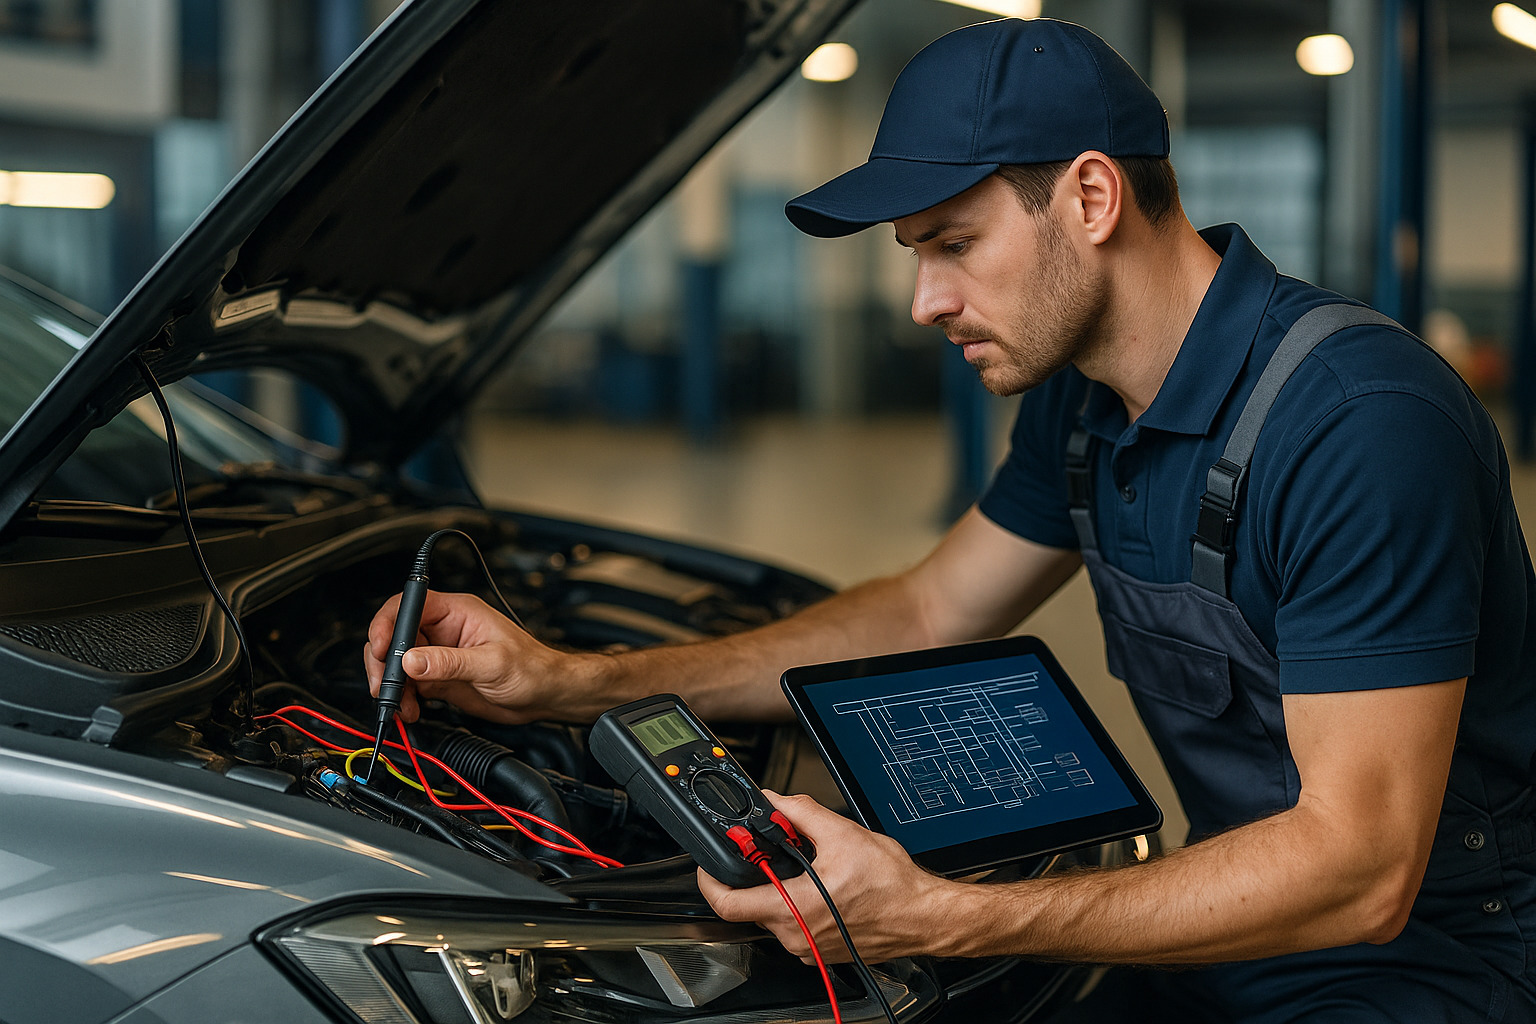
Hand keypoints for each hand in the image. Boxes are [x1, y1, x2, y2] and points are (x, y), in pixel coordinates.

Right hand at [364, 590, 593, 723]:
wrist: (546, 695)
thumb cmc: (532, 668)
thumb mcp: (491, 664)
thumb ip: (449, 662)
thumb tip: (410, 660)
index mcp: (456, 612)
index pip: (408, 605)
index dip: (387, 624)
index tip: (380, 649)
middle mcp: (443, 630)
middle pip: (394, 635)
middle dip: (383, 661)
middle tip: (385, 687)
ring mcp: (439, 654)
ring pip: (397, 663)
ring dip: (392, 685)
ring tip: (401, 707)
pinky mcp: (439, 678)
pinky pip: (408, 684)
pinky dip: (402, 698)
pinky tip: (410, 711)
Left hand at [698, 791, 954, 963]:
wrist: (923, 916)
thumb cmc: (893, 887)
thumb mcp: (842, 834)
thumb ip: (800, 813)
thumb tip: (775, 801)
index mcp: (793, 909)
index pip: (727, 903)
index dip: (709, 880)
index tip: (709, 863)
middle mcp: (795, 936)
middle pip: (750, 905)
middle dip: (757, 875)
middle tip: (771, 852)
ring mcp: (807, 948)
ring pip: (774, 914)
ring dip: (781, 889)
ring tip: (809, 868)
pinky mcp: (820, 951)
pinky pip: (795, 926)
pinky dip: (799, 904)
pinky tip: (823, 887)